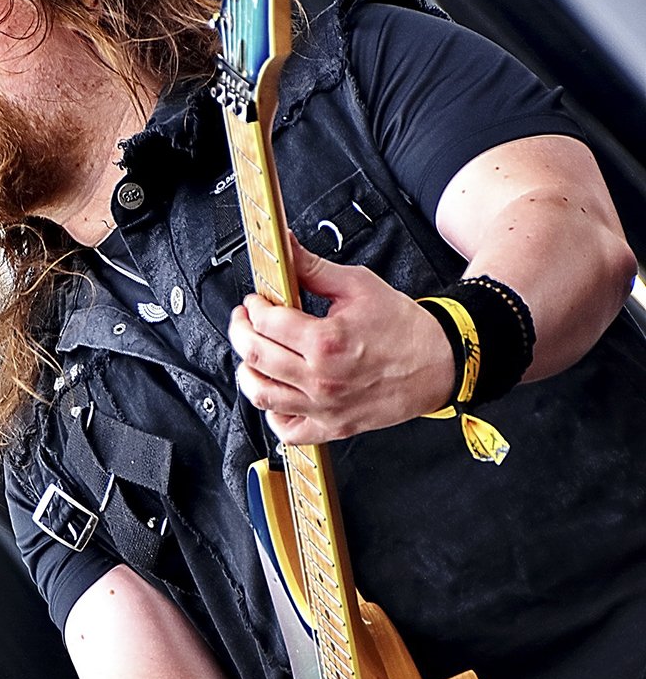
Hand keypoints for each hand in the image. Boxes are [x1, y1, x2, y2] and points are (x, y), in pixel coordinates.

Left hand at [228, 235, 454, 445]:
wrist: (438, 363)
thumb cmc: (404, 328)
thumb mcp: (358, 286)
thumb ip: (313, 268)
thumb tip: (286, 247)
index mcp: (326, 341)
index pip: (266, 322)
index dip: (254, 306)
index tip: (256, 301)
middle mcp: (321, 378)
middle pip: (255, 355)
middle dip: (240, 331)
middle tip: (245, 319)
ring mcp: (324, 407)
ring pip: (261, 394)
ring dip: (247, 370)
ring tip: (253, 353)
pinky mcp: (332, 427)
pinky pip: (286, 431)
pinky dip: (271, 414)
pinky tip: (275, 391)